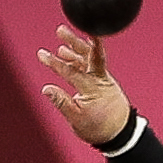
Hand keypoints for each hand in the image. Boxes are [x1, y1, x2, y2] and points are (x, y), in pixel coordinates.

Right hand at [38, 25, 133, 145]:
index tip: (42, 54)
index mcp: (93, 89)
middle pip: (88, 55)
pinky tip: (66, 52)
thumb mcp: (77, 120)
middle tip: (60, 30)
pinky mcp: (104, 80)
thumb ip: (61, 102)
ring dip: (76, 45)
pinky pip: (91, 63)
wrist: (121, 133)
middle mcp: (100, 80)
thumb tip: (46, 89)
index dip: (55, 63)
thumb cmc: (99, 128)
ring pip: (90, 57)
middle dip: (74, 41)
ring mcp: (103, 78)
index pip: (71, 72)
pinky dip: (79, 56)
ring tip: (61, 35)